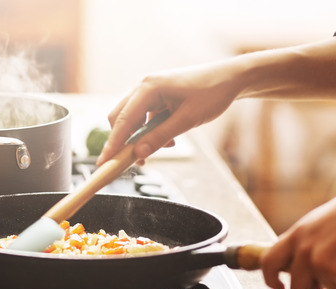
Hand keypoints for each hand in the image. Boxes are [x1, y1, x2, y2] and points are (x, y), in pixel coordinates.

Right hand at [97, 60, 241, 164]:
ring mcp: (150, 91)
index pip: (123, 120)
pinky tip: (170, 139)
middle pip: (120, 118)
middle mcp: (144, 86)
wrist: (231, 79)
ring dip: (141, 138)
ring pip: (133, 119)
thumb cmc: (212, 94)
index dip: (112, 144)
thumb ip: (160, 137)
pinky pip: (145, 118)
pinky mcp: (158, 97)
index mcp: (149, 87)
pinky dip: (151, 131)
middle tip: (133, 162)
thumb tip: (138, 154)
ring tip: (164, 148)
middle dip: (125, 141)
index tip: (104, 163)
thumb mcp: (187, 120)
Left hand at [260, 171, 335, 288]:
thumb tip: (297, 269)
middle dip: (314, 288)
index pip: (269, 262)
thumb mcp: (320, 223)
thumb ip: (306, 244)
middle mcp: (303, 249)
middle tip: (335, 273)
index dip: (270, 279)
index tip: (279, 287)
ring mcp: (320, 262)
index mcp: (296, 234)